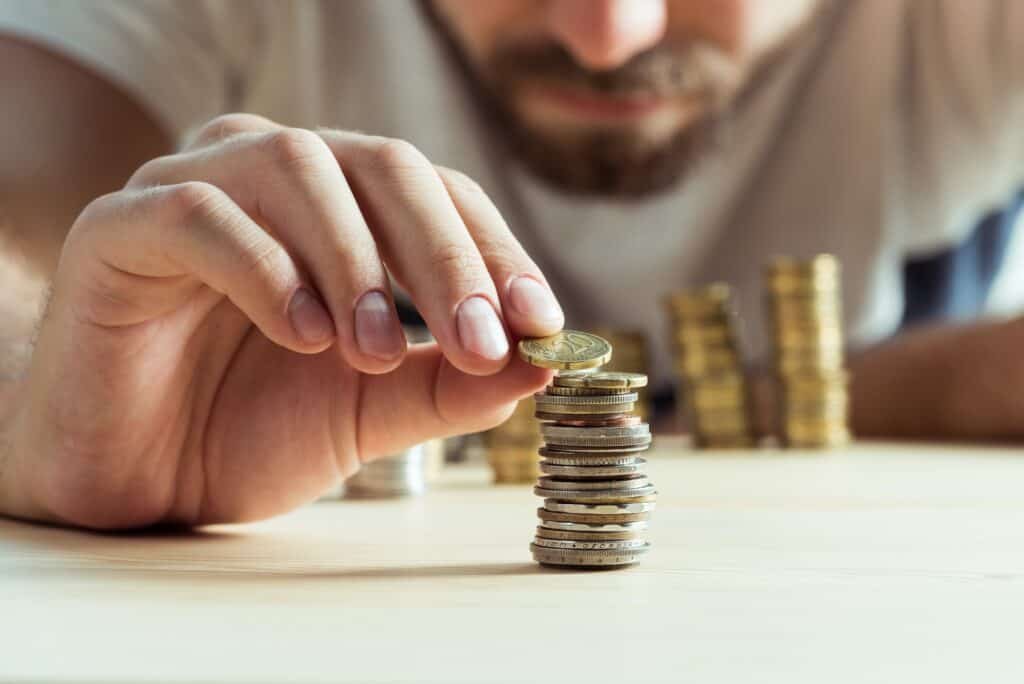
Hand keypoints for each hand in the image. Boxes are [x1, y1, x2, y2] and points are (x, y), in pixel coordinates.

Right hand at [3, 114, 562, 528]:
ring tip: (373, 348)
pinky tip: (300, 332)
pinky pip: (198, 212)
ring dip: (355, 259)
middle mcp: (273, 178)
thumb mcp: (372, 409)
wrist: (137, 479)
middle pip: (382, 165)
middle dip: (442, 254)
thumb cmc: (250, 429)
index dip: (494, 250)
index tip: (539, 322)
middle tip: (477, 339)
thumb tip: (540, 365)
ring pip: (295, 165)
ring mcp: (194, 188)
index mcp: (341, 208)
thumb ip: (448, 384)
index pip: (438, 195)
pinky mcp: (120, 226)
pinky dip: (264, 265)